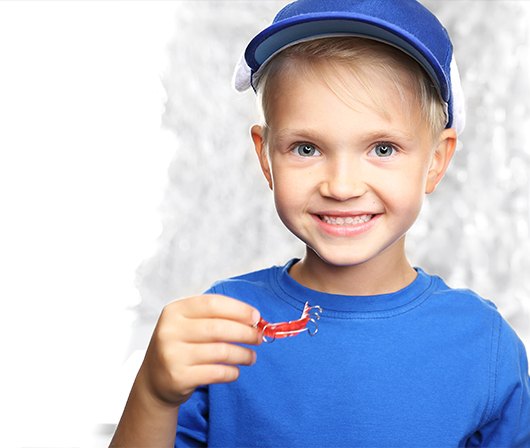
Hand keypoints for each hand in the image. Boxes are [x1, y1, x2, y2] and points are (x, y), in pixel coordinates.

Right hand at [137, 294, 260, 407]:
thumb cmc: (182, 346)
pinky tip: (236, 370)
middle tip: (259, 338)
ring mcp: (172, 355)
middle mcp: (170, 330)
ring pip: (221, 352)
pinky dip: (232, 372)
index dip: (238, 309)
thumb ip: (216, 317)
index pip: (212, 304)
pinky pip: (216, 373)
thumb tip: (255, 319)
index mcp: (175, 310)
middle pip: (219, 328)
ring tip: (251, 357)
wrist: (154, 380)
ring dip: (243, 354)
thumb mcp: (189, 324)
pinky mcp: (178, 378)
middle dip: (245, 333)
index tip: (256, 317)